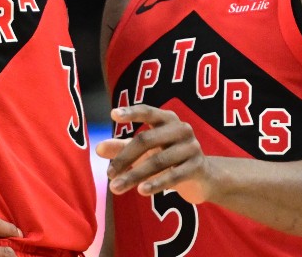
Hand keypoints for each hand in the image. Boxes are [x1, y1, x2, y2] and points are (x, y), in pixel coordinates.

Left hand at [97, 105, 211, 203]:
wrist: (203, 177)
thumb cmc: (169, 158)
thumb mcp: (145, 152)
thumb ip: (122, 148)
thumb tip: (98, 149)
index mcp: (167, 119)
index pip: (147, 112)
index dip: (131, 113)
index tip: (113, 115)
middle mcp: (181, 129)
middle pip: (147, 140)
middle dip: (125, 158)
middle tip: (108, 175)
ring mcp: (191, 147)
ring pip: (158, 161)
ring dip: (134, 175)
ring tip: (116, 188)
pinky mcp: (197, 167)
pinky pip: (173, 175)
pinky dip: (156, 183)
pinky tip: (141, 191)